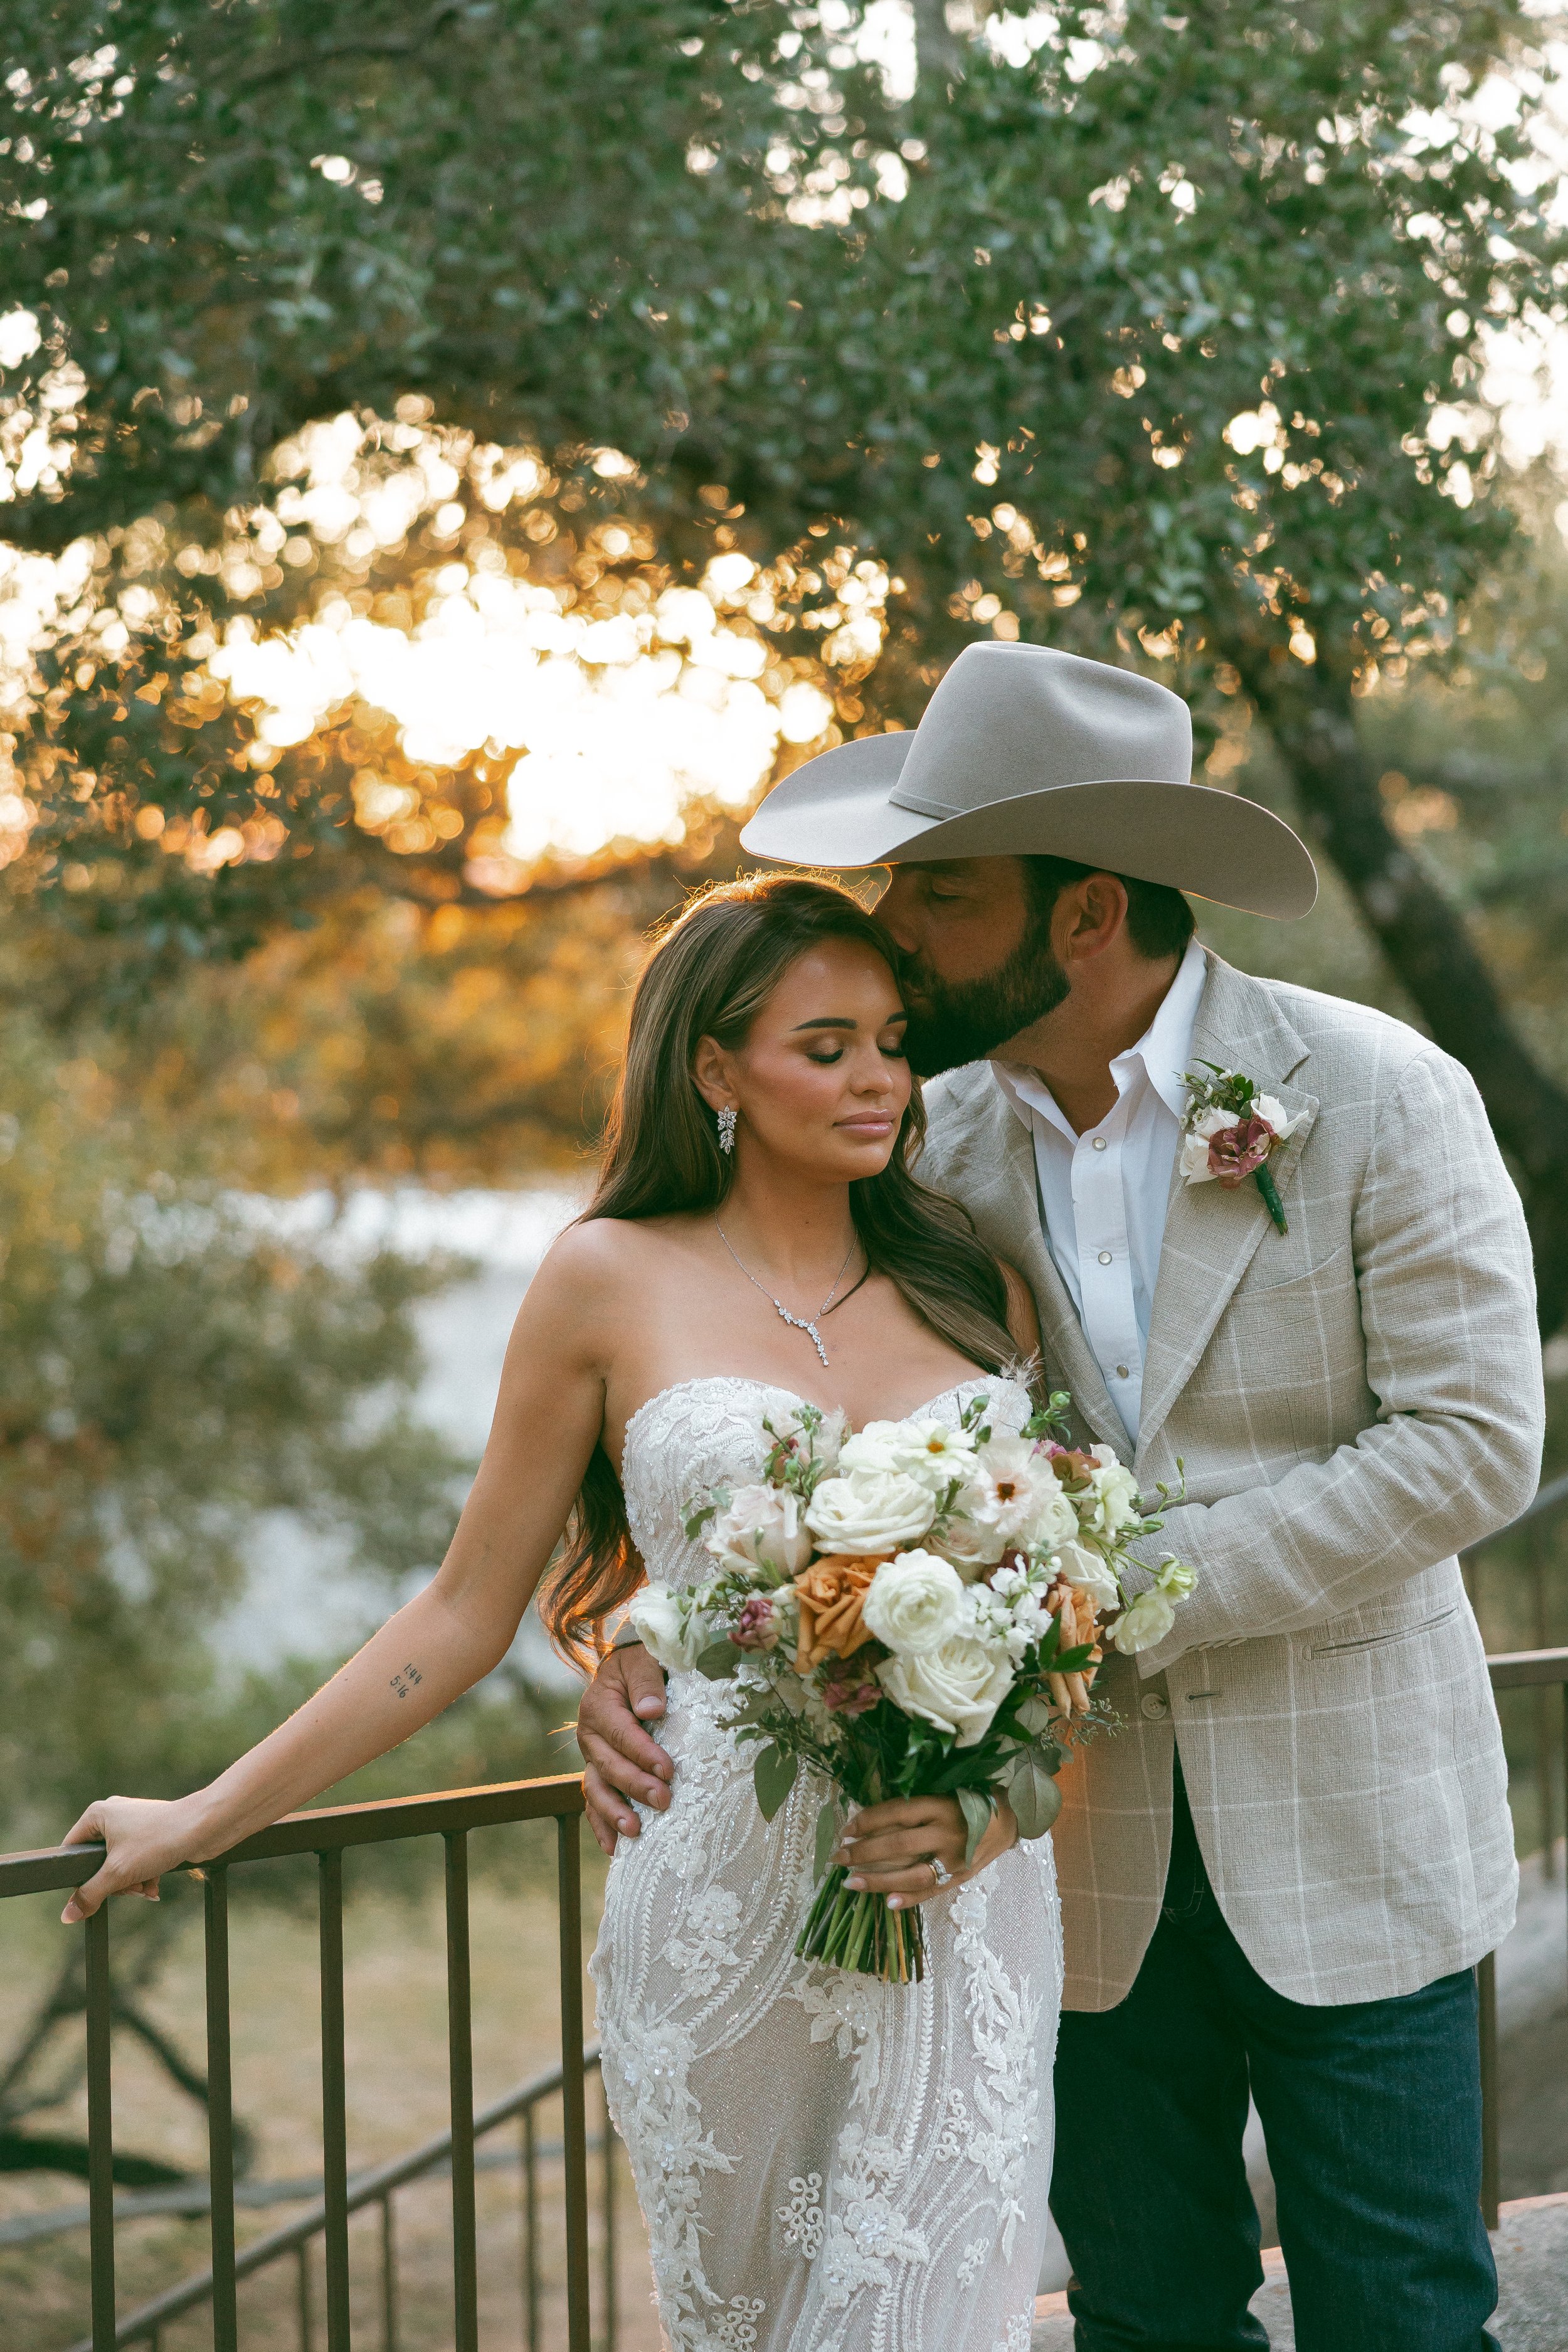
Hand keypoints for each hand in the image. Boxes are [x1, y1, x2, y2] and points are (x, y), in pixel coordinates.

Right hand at [60, 1795, 205, 1923]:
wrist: (205, 1827)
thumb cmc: (159, 1840)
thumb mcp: (118, 1873)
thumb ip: (90, 1894)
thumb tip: (67, 1916)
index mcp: (97, 1814)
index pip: (72, 1851)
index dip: (80, 1876)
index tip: (94, 1891)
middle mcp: (113, 1815)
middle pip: (97, 1862)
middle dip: (114, 1882)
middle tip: (129, 1887)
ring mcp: (134, 1823)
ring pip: (119, 1864)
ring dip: (131, 1883)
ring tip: (145, 1888)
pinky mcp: (152, 1833)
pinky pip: (137, 1860)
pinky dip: (144, 1875)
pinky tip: (154, 1887)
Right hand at [577, 1644, 670, 1854]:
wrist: (627, 1671)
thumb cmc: (641, 1665)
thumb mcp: (644, 1661)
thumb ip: (647, 1682)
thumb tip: (653, 1710)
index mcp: (599, 1706)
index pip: (621, 1733)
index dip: (643, 1753)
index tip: (668, 1769)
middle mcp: (589, 1736)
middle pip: (609, 1766)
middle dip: (636, 1785)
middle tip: (665, 1800)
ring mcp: (591, 1758)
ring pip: (596, 1789)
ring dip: (614, 1812)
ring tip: (635, 1831)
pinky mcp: (597, 1773)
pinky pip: (594, 1802)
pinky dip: (601, 1825)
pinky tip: (614, 1848)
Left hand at [831, 1795, 1018, 1908]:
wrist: (1011, 1817)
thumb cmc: (970, 1800)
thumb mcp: (943, 1793)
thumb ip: (914, 1807)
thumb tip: (870, 1821)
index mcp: (940, 1805)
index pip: (897, 1812)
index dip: (868, 1821)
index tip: (847, 1828)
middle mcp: (947, 1832)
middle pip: (898, 1845)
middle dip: (864, 1852)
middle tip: (838, 1857)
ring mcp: (955, 1858)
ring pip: (910, 1873)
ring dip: (878, 1880)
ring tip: (850, 1883)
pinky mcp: (961, 1878)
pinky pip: (932, 1891)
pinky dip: (909, 1899)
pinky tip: (887, 1904)